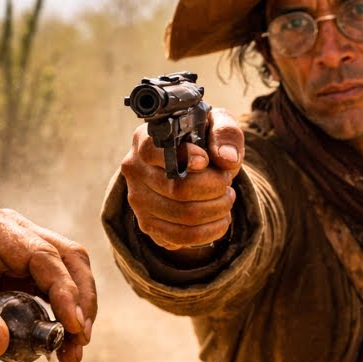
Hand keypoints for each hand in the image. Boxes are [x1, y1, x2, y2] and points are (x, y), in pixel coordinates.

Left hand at [0, 206, 95, 361]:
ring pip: (67, 275)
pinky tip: (58, 346)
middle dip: (80, 301)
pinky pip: (52, 293)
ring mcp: (16, 254)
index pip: (44, 255)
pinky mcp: (17, 275)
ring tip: (70, 353)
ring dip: (76, 312)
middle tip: (79, 343)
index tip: (74, 327)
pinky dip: (61, 317)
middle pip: (67, 259)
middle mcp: (10, 234)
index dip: (66, 291)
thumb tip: (0, 343)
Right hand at [120, 108, 244, 251]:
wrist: (187, 167)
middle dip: (214, 187)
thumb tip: (227, 159)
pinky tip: (220, 218)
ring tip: (226, 199)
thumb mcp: (215, 124)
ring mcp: (138, 200)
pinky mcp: (147, 224)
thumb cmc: (201, 141)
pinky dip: (210, 231)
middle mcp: (135, 171)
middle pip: (178, 189)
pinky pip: (183, 237)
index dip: (184, 157)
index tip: (205, 161)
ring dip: (217, 210)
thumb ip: (224, 133)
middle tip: (226, 182)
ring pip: (184, 216)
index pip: (154, 151)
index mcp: (144, 140)